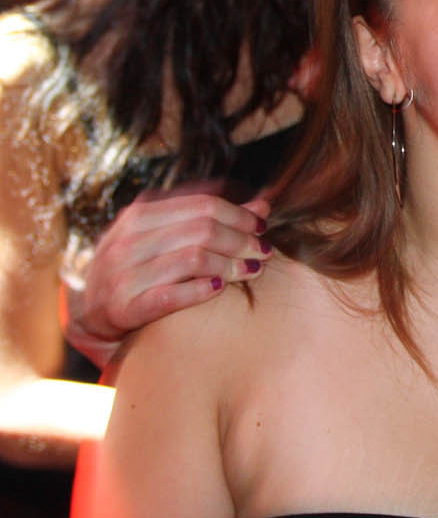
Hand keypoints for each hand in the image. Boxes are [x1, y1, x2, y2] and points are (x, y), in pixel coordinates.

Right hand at [63, 181, 272, 369]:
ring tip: (251, 270)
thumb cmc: (142, 268)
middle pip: (203, 229)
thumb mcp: (168, 236)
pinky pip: (170, 296)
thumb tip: (264, 205)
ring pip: (193, 259)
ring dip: (231, 264)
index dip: (240, 214)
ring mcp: (123, 274)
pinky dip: (201, 290)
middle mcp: (128, 240)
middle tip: (264, 251)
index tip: (262, 226)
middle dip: (241, 239)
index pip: (203, 205)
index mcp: (140, 215)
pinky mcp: (123, 308)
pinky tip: (220, 287)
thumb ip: (213, 220)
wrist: (93, 313)